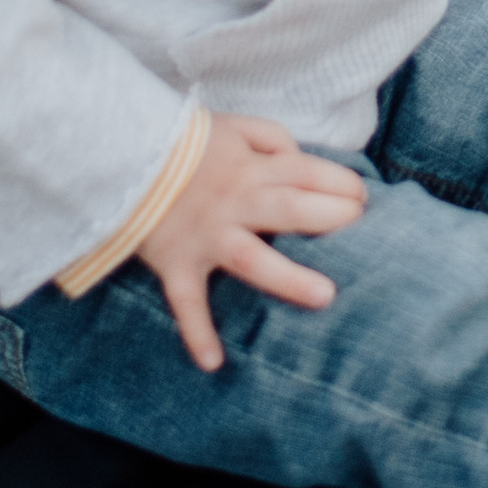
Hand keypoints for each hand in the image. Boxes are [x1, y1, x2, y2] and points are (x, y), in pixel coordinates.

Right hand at [140, 112, 367, 371]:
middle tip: (362, 231)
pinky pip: (187, 302)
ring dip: (287, 278)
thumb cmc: (188, 144)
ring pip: (251, 258)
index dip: (341, 184)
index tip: (364, 199)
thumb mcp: (236, 125)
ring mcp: (206, 237)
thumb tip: (302, 160)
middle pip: (290, 209)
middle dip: (330, 218)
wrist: (123, 157)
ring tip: (326, 296)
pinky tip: (214, 362)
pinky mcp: (177, 264)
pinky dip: (196, 331)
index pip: (307, 172)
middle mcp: (234, 203)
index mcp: (252, 167)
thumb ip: (274, 139)